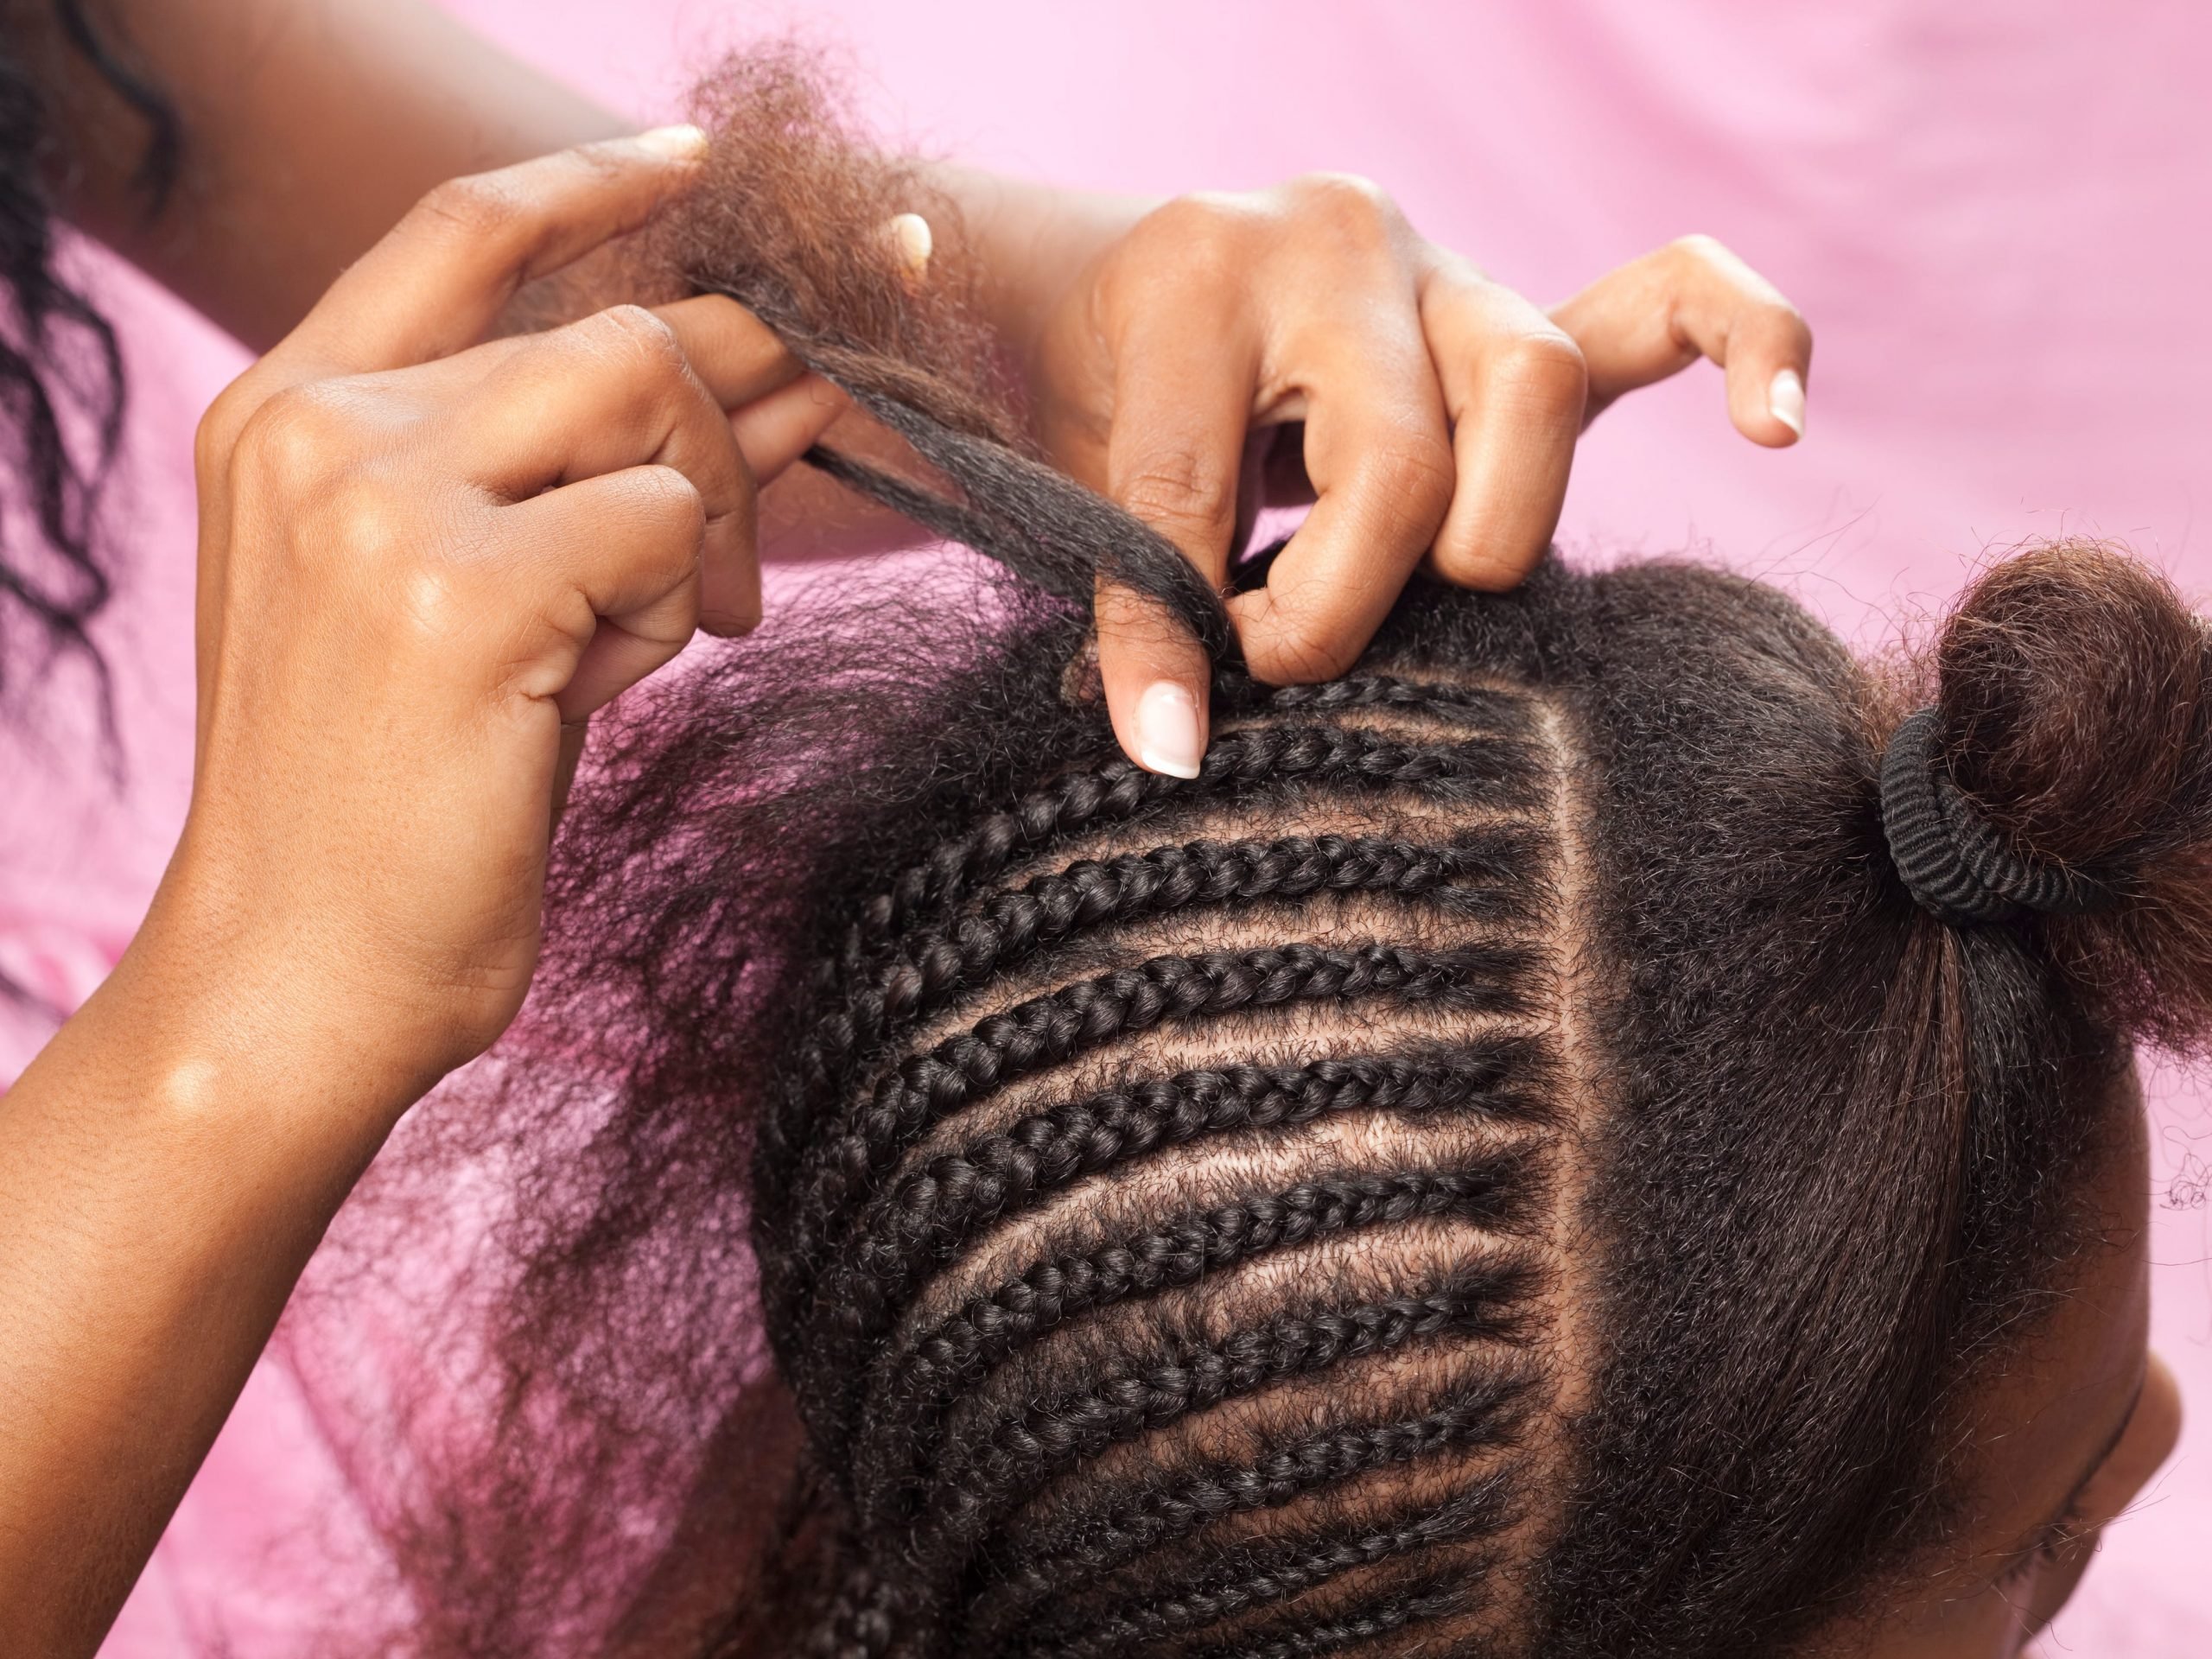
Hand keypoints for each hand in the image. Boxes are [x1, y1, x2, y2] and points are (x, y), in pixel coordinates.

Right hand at [159, 129, 844, 1111]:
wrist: (300, 971)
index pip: (462, 227)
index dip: (597, 181)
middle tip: (787, 496)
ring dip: (708, 517)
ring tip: (669, 629)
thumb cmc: (395, 796)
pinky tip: (617, 679)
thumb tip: (757, 370)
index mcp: (293, 410)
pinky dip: (678, 601)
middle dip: (737, 412)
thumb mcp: (461, 592)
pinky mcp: (457, 589)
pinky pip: (662, 523)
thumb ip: (570, 469)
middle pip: (613, 329)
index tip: (707, 166)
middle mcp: (320, 426)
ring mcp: (377, 497)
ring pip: (649, 397)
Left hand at [992, 176, 1809, 776]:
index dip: (1188, 623)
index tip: (1172, 728)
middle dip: (1351, 596)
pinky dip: (1743, 346)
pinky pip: (1667, 301)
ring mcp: (1454, 276)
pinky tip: (1773, 425)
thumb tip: (1175, 750)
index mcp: (1204, 276)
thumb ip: (1133, 593)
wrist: (1136, 296)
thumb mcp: (1081, 483)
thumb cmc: (1108, 396)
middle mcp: (1346, 250)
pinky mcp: (1527, 319)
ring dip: (1487, 541)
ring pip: (1535, 399)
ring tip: (1424, 593)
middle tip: (1285, 649)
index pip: (1207, 480)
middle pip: (1406, 459)